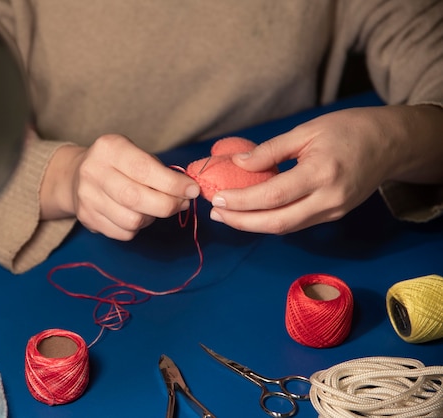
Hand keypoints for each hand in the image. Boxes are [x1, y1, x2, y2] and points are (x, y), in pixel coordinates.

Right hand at [41, 134, 199, 239]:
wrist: (76, 175)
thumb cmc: (118, 164)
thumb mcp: (135, 153)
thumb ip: (160, 170)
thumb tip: (188, 192)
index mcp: (109, 148)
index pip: (144, 169)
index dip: (172, 184)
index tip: (192, 190)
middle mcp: (93, 171)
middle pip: (136, 198)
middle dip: (167, 205)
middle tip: (182, 203)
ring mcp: (87, 197)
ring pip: (132, 220)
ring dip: (152, 217)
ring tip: (155, 207)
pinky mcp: (87, 218)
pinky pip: (124, 233)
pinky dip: (138, 228)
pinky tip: (137, 214)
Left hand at [208, 105, 442, 233]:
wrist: (391, 143)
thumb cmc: (349, 129)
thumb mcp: (307, 131)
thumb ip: (271, 150)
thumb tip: (238, 163)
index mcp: (321, 173)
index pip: (273, 196)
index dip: (242, 201)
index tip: (217, 198)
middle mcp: (328, 199)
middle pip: (277, 222)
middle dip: (241, 222)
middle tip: (215, 213)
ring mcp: (333, 211)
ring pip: (286, 228)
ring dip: (253, 225)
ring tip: (227, 215)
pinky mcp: (333, 216)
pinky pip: (296, 223)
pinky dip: (271, 220)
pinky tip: (252, 212)